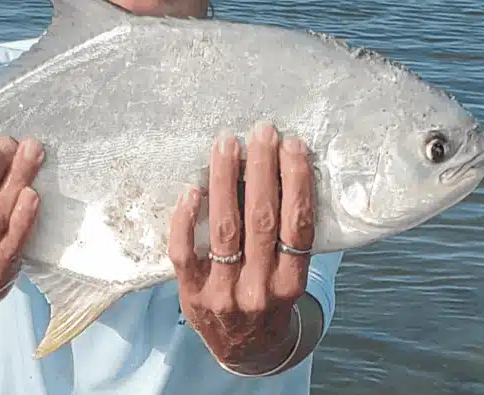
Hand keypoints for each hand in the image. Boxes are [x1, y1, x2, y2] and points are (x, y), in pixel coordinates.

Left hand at [168, 122, 315, 373]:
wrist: (242, 352)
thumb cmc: (269, 301)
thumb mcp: (290, 277)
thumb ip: (288, 238)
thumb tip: (287, 173)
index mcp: (291, 282)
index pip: (298, 224)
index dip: (296, 182)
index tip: (293, 146)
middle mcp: (259, 288)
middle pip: (262, 220)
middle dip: (262, 170)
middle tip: (262, 132)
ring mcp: (223, 292)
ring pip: (224, 229)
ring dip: (225, 180)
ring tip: (226, 145)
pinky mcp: (190, 294)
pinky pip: (184, 251)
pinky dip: (185, 219)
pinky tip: (191, 189)